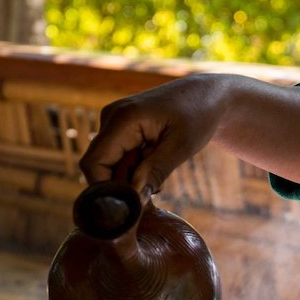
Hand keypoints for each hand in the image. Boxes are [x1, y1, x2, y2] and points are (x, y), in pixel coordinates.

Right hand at [80, 74, 230, 195]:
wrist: (206, 95)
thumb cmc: (199, 116)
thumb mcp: (182, 146)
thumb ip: (156, 171)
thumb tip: (134, 199)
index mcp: (123, 118)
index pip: (93, 163)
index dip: (107, 189)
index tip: (132, 204)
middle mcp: (110, 117)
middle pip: (98, 166)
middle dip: (121, 185)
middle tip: (154, 191)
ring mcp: (113, 122)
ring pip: (107, 164)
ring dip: (130, 178)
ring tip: (159, 176)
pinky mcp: (119, 128)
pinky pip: (116, 157)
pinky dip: (133, 169)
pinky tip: (155, 166)